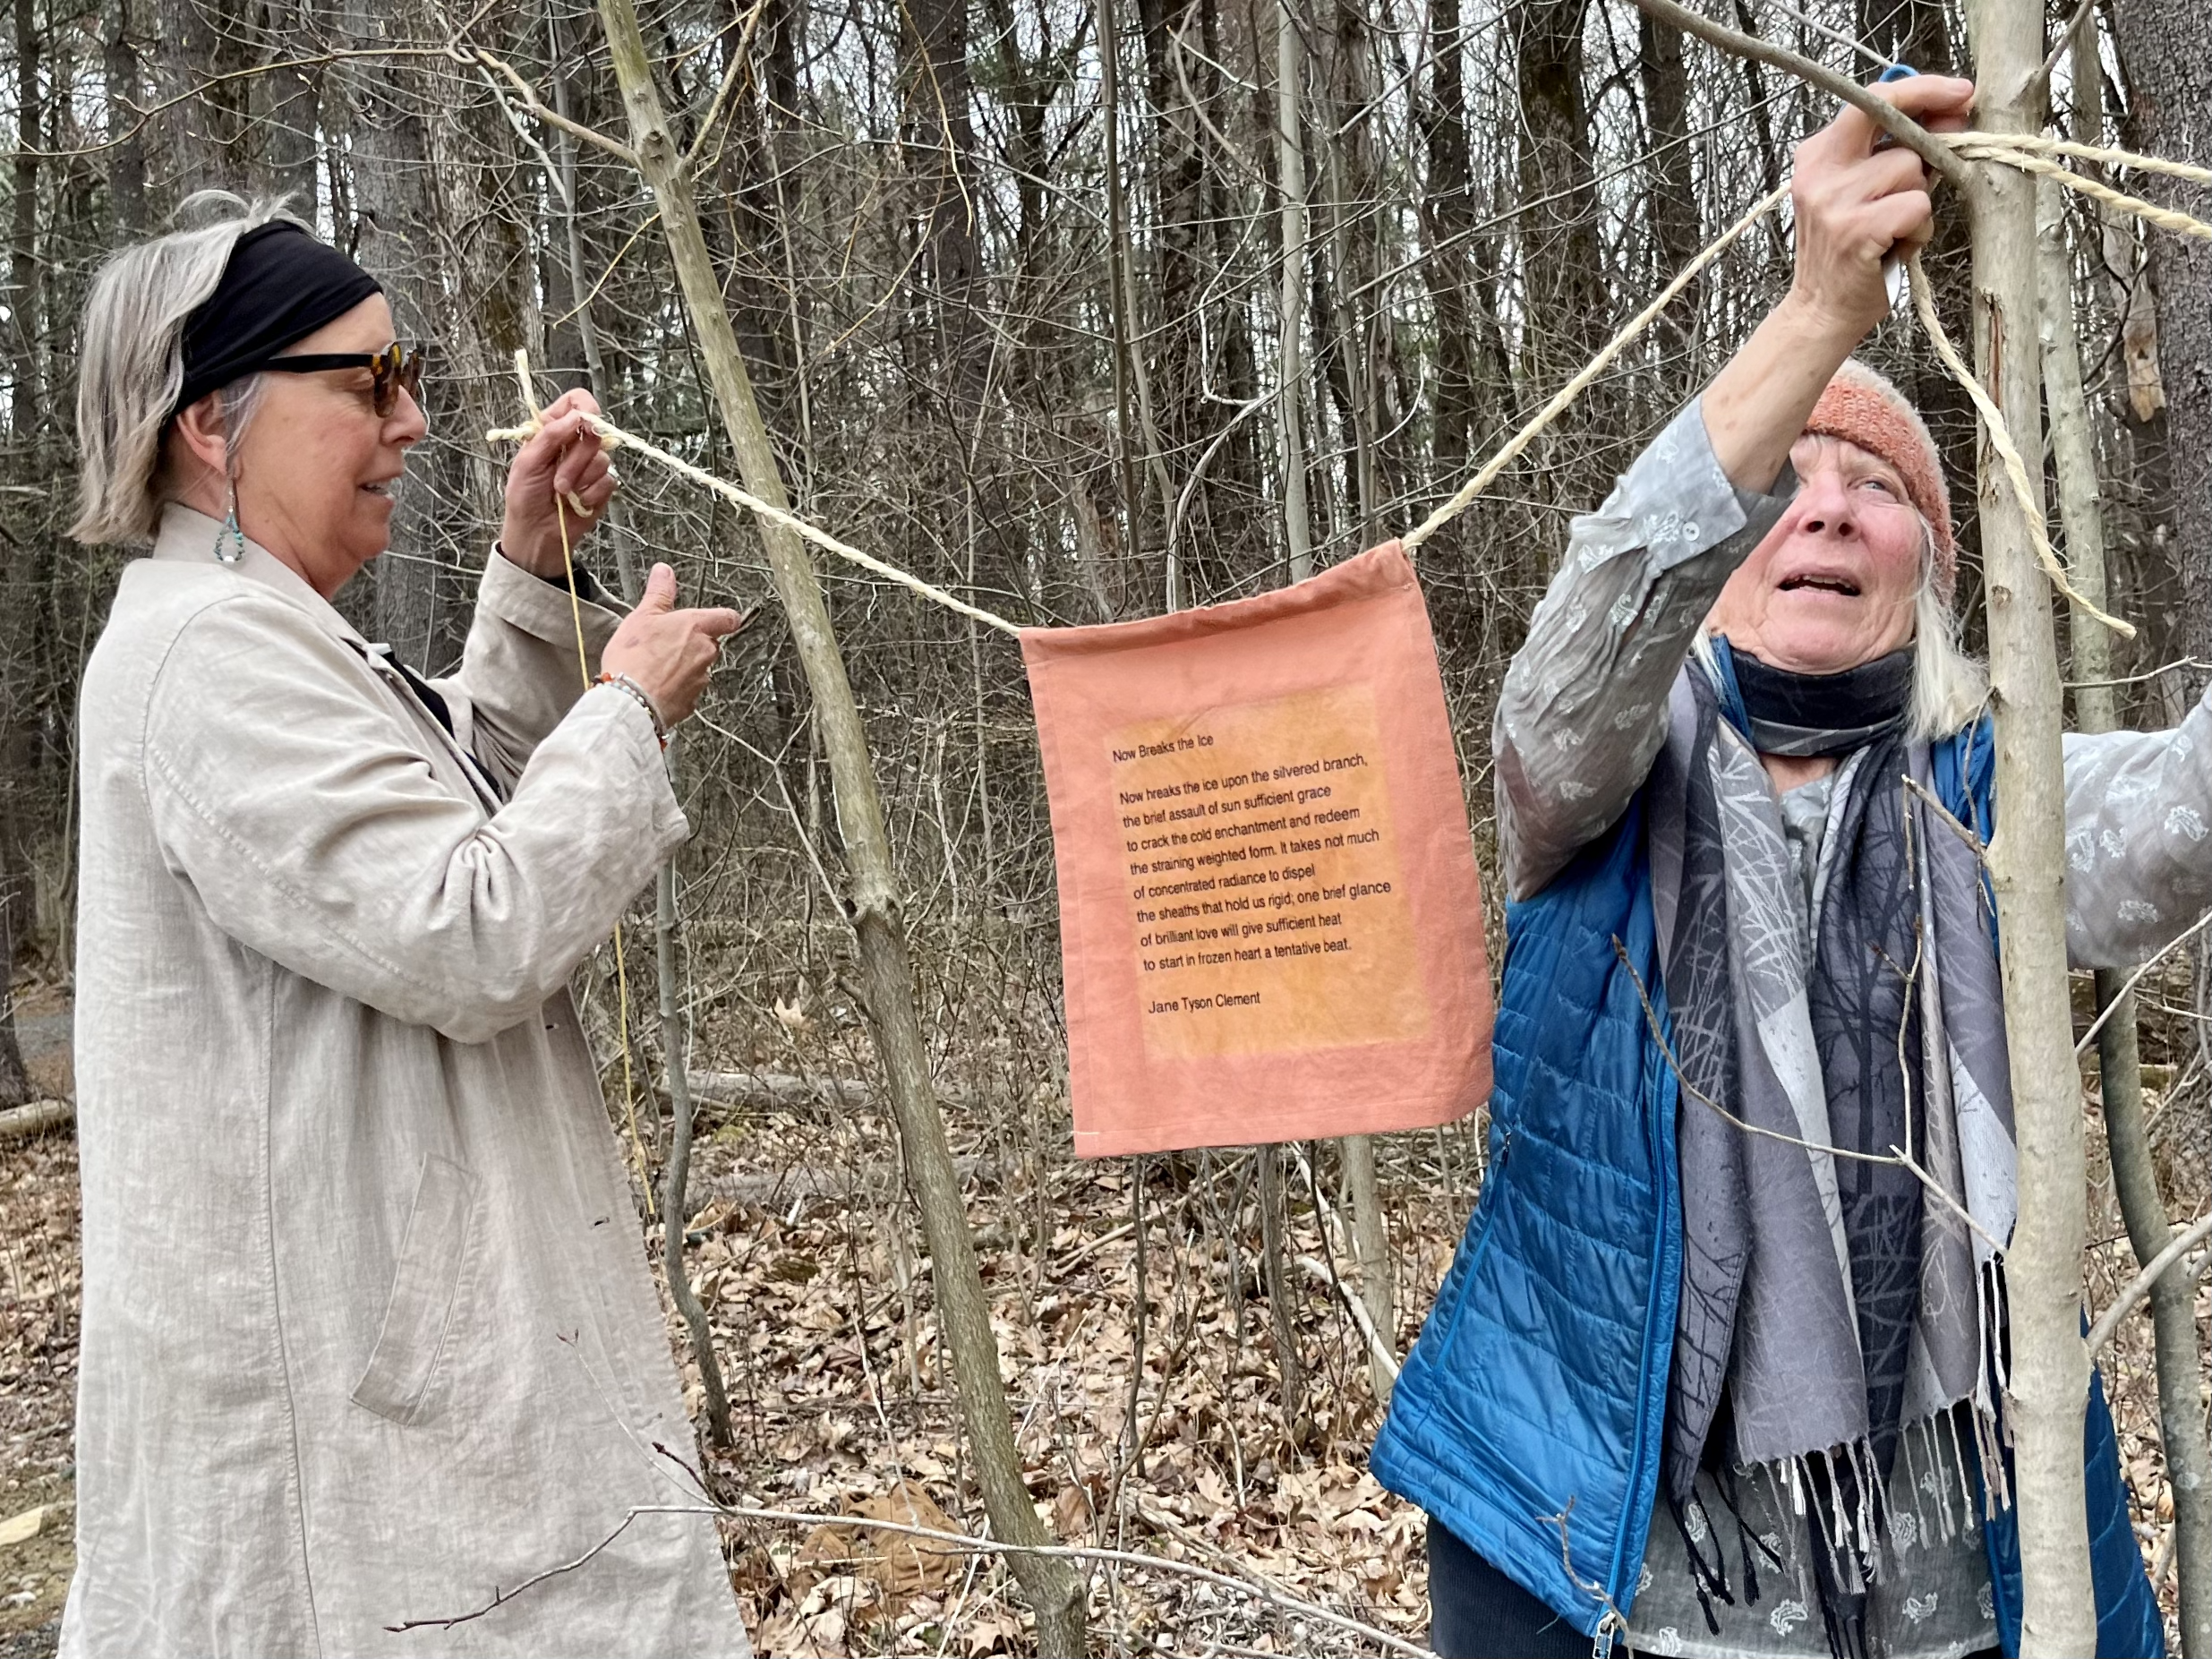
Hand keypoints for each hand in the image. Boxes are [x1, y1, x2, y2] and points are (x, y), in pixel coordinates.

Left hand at [500, 388, 617, 577]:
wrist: (537, 533)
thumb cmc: (524, 497)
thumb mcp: (527, 462)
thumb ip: (550, 436)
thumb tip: (578, 416)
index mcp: (552, 428)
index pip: (577, 401)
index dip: (586, 408)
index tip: (584, 424)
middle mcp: (574, 442)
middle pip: (594, 430)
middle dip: (576, 458)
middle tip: (558, 479)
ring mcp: (590, 464)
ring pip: (602, 458)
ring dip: (580, 480)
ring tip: (562, 493)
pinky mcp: (602, 485)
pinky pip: (608, 480)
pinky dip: (591, 494)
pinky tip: (578, 502)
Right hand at [600, 564, 745, 726]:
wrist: (630, 701)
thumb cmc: (635, 657)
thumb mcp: (643, 616)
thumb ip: (659, 593)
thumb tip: (664, 572)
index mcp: (697, 627)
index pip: (727, 618)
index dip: (724, 617)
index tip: (719, 618)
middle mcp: (705, 653)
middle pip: (709, 644)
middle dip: (692, 644)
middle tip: (665, 644)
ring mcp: (700, 680)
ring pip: (698, 668)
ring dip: (683, 667)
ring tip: (655, 667)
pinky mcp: (691, 703)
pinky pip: (687, 691)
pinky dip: (675, 688)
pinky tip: (655, 686)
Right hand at [1784, 73, 1975, 340]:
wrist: (1821, 310)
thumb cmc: (1850, 250)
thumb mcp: (1863, 191)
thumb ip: (1902, 151)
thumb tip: (1952, 115)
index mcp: (1818, 155)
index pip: (1871, 100)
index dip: (1922, 89)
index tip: (1959, 91)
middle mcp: (1820, 172)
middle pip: (1892, 119)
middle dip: (1932, 121)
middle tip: (1959, 129)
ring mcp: (1834, 201)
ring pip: (1912, 170)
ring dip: (1920, 198)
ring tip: (1898, 226)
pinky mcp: (1856, 230)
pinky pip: (1916, 207)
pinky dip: (1919, 227)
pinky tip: (1899, 244)